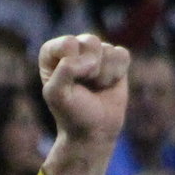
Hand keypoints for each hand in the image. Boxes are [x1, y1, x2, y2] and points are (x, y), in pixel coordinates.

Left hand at [38, 33, 131, 151]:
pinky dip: (117, 74)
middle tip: (85, 86)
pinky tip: (108, 84)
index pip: (68, 43)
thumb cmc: (71, 113)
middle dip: (91, 70)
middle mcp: (73, 48)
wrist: (93, 132)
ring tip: (95, 88)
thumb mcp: (57, 94)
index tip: (69, 85)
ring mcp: (95, 52)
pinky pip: (122, 55)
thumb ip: (65, 69)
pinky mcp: (114, 59)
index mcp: (52, 53)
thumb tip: (93, 60)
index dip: (73, 66)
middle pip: (91, 42)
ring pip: (107, 49)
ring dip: (104, 76)